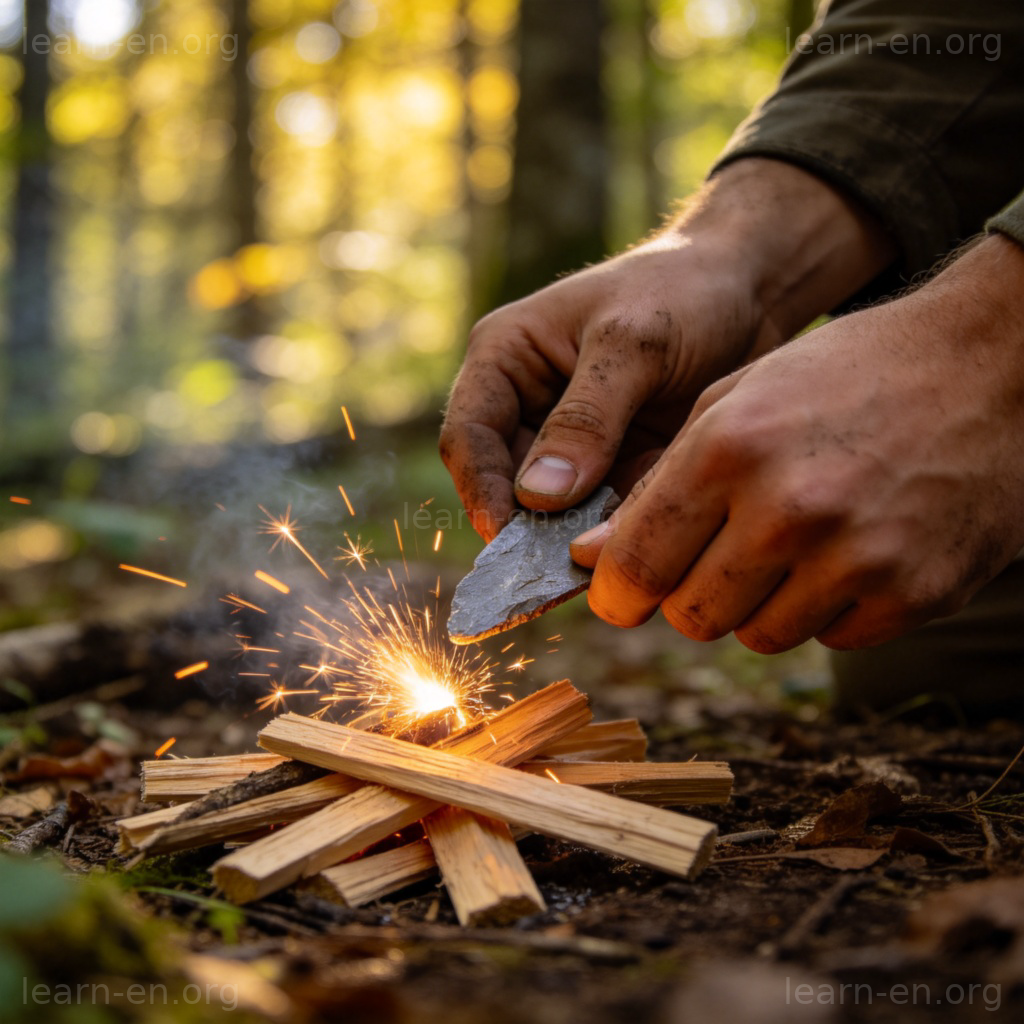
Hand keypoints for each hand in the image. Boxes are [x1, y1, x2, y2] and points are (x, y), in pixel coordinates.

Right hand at [440, 159, 893, 539]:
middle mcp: (530, 407)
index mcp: (507, 360)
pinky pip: (602, 519)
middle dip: (527, 532)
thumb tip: (538, 498)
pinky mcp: (616, 471)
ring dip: (570, 545)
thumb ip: (587, 418)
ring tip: (595, 579)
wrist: (754, 289)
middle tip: (551, 577)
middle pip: (506, 486)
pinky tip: (631, 563)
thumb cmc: (683, 290)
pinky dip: (612, 542)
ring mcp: (574, 445)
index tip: (510, 538)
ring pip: (554, 513)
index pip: (470, 436)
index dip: (482, 491)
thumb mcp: (633, 342)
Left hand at [571, 235, 1023, 651]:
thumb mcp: (735, 402)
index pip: (634, 564)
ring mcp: (856, 558)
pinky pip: (831, 638)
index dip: (615, 591)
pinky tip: (848, 551)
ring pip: (757, 636)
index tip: (620, 592)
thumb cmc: (845, 376)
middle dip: (688, 594)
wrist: (991, 364)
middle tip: (716, 555)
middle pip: (691, 615)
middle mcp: (787, 510)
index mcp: (729, 448)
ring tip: (790, 543)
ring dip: (757, 603)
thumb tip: (588, 561)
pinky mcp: (914, 594)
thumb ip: (656, 486)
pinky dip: (826, 608)